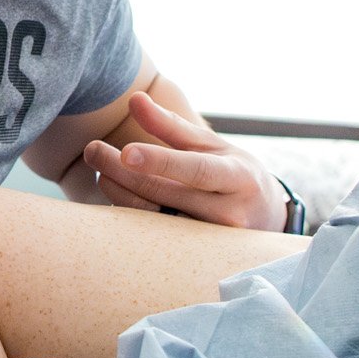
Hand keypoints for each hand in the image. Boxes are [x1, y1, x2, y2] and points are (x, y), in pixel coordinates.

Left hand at [80, 91, 287, 229]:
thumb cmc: (233, 173)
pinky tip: (114, 196)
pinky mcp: (195, 258)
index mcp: (237, 177)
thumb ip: (171, 126)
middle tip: (93, 150)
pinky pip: (154, 239)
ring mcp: (211, 241)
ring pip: (155, 222)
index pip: (195, 170)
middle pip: (165, 195)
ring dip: (119, 195)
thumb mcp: (212, 146)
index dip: (160, 162)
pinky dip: (129, 218)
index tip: (125, 152)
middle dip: (122, 172)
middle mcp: (228, 213)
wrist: (265, 219)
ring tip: (100, 172)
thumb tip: (135, 99)